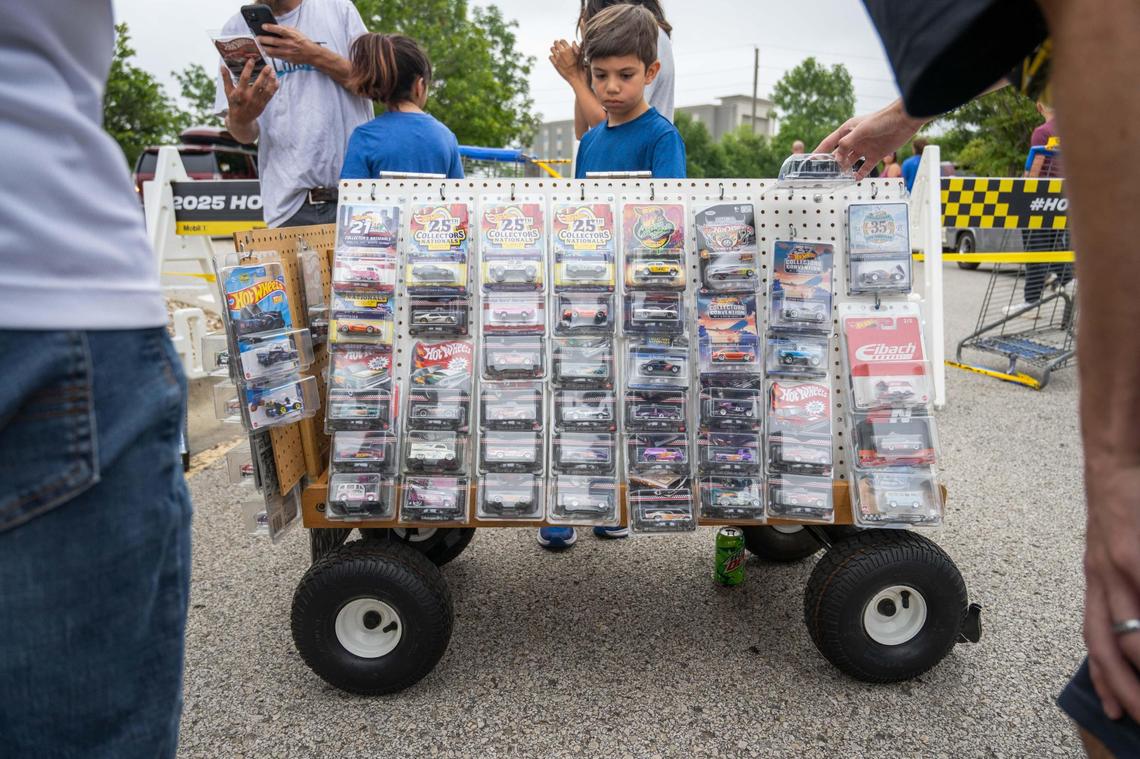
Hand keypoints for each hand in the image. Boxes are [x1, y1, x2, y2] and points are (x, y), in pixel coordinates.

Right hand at [220, 59, 276, 126]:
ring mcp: (257, 101)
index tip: (252, 59)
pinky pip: (271, 95)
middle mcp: (249, 97)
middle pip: (259, 84)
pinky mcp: (263, 104)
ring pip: (267, 90)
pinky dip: (274, 87)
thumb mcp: (228, 92)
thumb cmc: (234, 103)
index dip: (248, 68)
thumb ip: (226, 78)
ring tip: (273, 72)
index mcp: (239, 92)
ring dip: (271, 80)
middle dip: (264, 74)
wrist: (241, 120)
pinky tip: (276, 80)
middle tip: (268, 66)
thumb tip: (222, 66)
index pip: (244, 78)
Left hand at [258, 23, 318, 65]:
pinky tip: (265, 51)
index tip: (263, 26)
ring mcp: (287, 52)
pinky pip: (275, 56)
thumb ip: (286, 29)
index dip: (270, 27)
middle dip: (263, 39)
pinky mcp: (286, 59)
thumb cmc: (303, 42)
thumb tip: (274, 27)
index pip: (279, 30)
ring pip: (272, 50)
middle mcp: (289, 43)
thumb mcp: (296, 32)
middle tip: (257, 38)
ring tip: (259, 45)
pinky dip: (269, 53)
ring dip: (263, 48)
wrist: (311, 54)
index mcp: (292, 35)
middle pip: (273, 41)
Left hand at [549, 39, 583, 83]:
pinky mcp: (555, 64)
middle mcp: (562, 52)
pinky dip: (552, 56)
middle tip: (557, 45)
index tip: (562, 43)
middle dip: (556, 43)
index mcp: (569, 49)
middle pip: (555, 43)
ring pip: (552, 49)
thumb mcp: (580, 55)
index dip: (562, 41)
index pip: (562, 40)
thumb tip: (573, 42)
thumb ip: (576, 47)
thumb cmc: (580, 66)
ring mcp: (558, 58)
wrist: (577, 77)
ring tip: (556, 51)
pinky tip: (555, 58)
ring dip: (553, 49)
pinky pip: (550, 57)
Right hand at [815, 98, 926, 179]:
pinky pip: (865, 167)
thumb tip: (837, 157)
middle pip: (839, 154)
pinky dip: (860, 174)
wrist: (904, 120)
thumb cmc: (883, 119)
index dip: (820, 151)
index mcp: (848, 130)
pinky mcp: (876, 154)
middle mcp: (855, 140)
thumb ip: (847, 143)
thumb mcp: (861, 130)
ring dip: (845, 169)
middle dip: (832, 163)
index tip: (811, 159)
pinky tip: (855, 180)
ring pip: (851, 161)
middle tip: (826, 173)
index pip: (830, 142)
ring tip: (839, 178)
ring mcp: (865, 148)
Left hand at [1083, 464, 1139, 721]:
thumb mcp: (1114, 554)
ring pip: (1130, 630)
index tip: (1113, 710)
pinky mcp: (1133, 551)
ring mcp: (1116, 566)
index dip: (1105, 677)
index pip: (1096, 640)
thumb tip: (1132, 625)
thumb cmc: (1125, 513)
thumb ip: (1125, 590)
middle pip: (1109, 645)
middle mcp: (1100, 580)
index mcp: (1097, 583)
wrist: (1115, 465)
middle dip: (1126, 687)